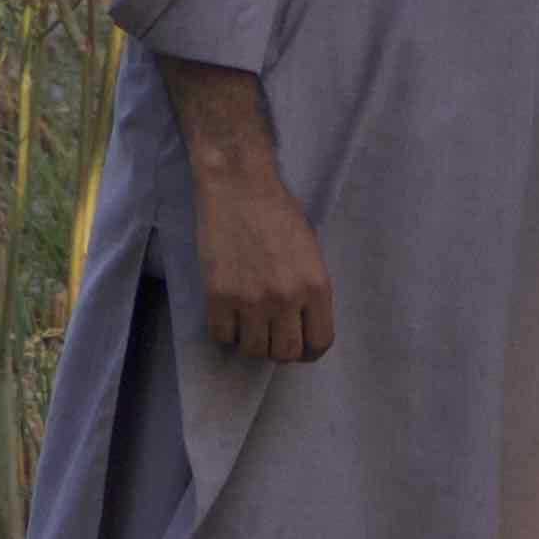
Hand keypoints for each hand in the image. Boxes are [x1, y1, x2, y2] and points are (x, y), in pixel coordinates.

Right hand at [191, 150, 335, 364]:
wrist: (238, 185)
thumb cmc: (277, 210)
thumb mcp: (310, 251)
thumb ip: (309, 289)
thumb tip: (301, 321)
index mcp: (316, 286)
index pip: (320, 342)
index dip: (309, 349)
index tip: (299, 344)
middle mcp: (287, 299)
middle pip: (287, 353)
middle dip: (279, 347)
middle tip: (270, 333)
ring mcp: (251, 301)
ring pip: (253, 350)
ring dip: (250, 341)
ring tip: (246, 322)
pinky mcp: (218, 297)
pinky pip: (222, 336)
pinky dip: (225, 331)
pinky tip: (227, 314)